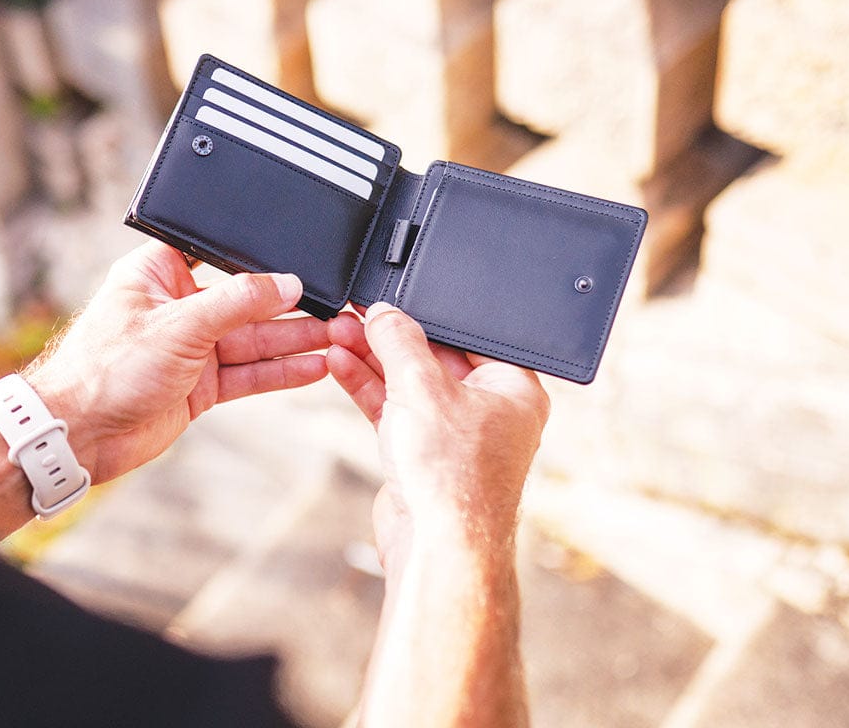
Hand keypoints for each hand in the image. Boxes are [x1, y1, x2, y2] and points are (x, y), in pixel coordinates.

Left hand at [25, 241, 348, 484]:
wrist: (79, 436)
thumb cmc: (102, 370)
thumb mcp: (178, 324)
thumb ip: (237, 303)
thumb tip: (285, 284)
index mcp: (161, 273)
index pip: (221, 255)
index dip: (260, 259)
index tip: (302, 261)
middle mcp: (180, 307)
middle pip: (247, 301)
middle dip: (290, 307)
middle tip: (335, 307)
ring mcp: (192, 347)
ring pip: (254, 339)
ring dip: (294, 340)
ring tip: (339, 336)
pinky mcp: (201, 383)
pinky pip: (249, 373)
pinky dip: (280, 372)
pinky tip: (314, 367)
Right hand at [327, 303, 548, 572]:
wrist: (436, 549)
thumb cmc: (454, 477)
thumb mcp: (422, 387)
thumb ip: (399, 342)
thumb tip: (383, 313)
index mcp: (512, 388)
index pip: (466, 335)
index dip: (427, 313)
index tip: (393, 298)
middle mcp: (487, 409)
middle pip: (433, 356)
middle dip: (389, 336)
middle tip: (356, 312)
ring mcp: (452, 433)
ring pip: (408, 383)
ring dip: (371, 358)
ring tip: (337, 330)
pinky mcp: (422, 453)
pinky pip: (394, 409)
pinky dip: (367, 388)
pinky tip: (340, 363)